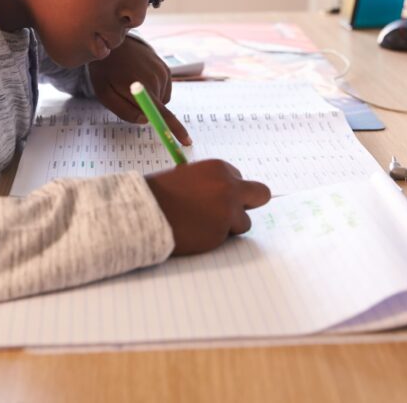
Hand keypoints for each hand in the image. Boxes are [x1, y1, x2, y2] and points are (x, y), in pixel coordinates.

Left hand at [88, 36, 190, 144]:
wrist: (112, 43)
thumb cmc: (105, 71)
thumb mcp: (105, 94)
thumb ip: (125, 111)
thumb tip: (146, 120)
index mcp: (141, 86)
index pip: (163, 113)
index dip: (175, 129)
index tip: (186, 142)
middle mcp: (157, 77)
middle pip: (160, 108)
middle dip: (147, 109)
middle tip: (126, 95)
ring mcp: (163, 70)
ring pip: (162, 99)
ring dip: (151, 100)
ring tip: (132, 83)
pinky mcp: (166, 67)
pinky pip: (164, 89)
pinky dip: (155, 90)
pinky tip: (140, 78)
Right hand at [145, 159, 270, 254]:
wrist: (146, 213)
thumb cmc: (160, 194)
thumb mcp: (187, 177)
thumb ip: (210, 183)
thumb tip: (222, 194)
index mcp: (218, 169)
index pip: (239, 179)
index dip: (228, 190)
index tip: (215, 197)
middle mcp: (229, 187)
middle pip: (260, 194)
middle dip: (249, 203)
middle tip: (235, 212)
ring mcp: (228, 211)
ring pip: (244, 222)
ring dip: (229, 226)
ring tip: (203, 225)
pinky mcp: (222, 233)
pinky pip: (227, 238)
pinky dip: (215, 238)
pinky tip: (196, 233)